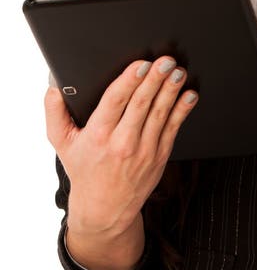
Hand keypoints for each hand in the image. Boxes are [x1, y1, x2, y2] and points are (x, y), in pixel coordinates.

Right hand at [44, 56, 197, 236]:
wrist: (105, 208)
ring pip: (160, 114)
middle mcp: (122, 143)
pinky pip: (173, 129)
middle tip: (165, 61)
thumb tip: (54, 87)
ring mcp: (144, 150)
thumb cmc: (84, 170)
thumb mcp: (62, 143)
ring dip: (171, 91)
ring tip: (178, 72)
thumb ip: (55, 113)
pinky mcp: (160, 156)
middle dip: (155, 80)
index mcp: (98, 135)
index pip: (115, 102)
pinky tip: (189, 95)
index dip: (129, 81)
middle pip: (141, 105)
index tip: (140, 64)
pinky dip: (182, 110)